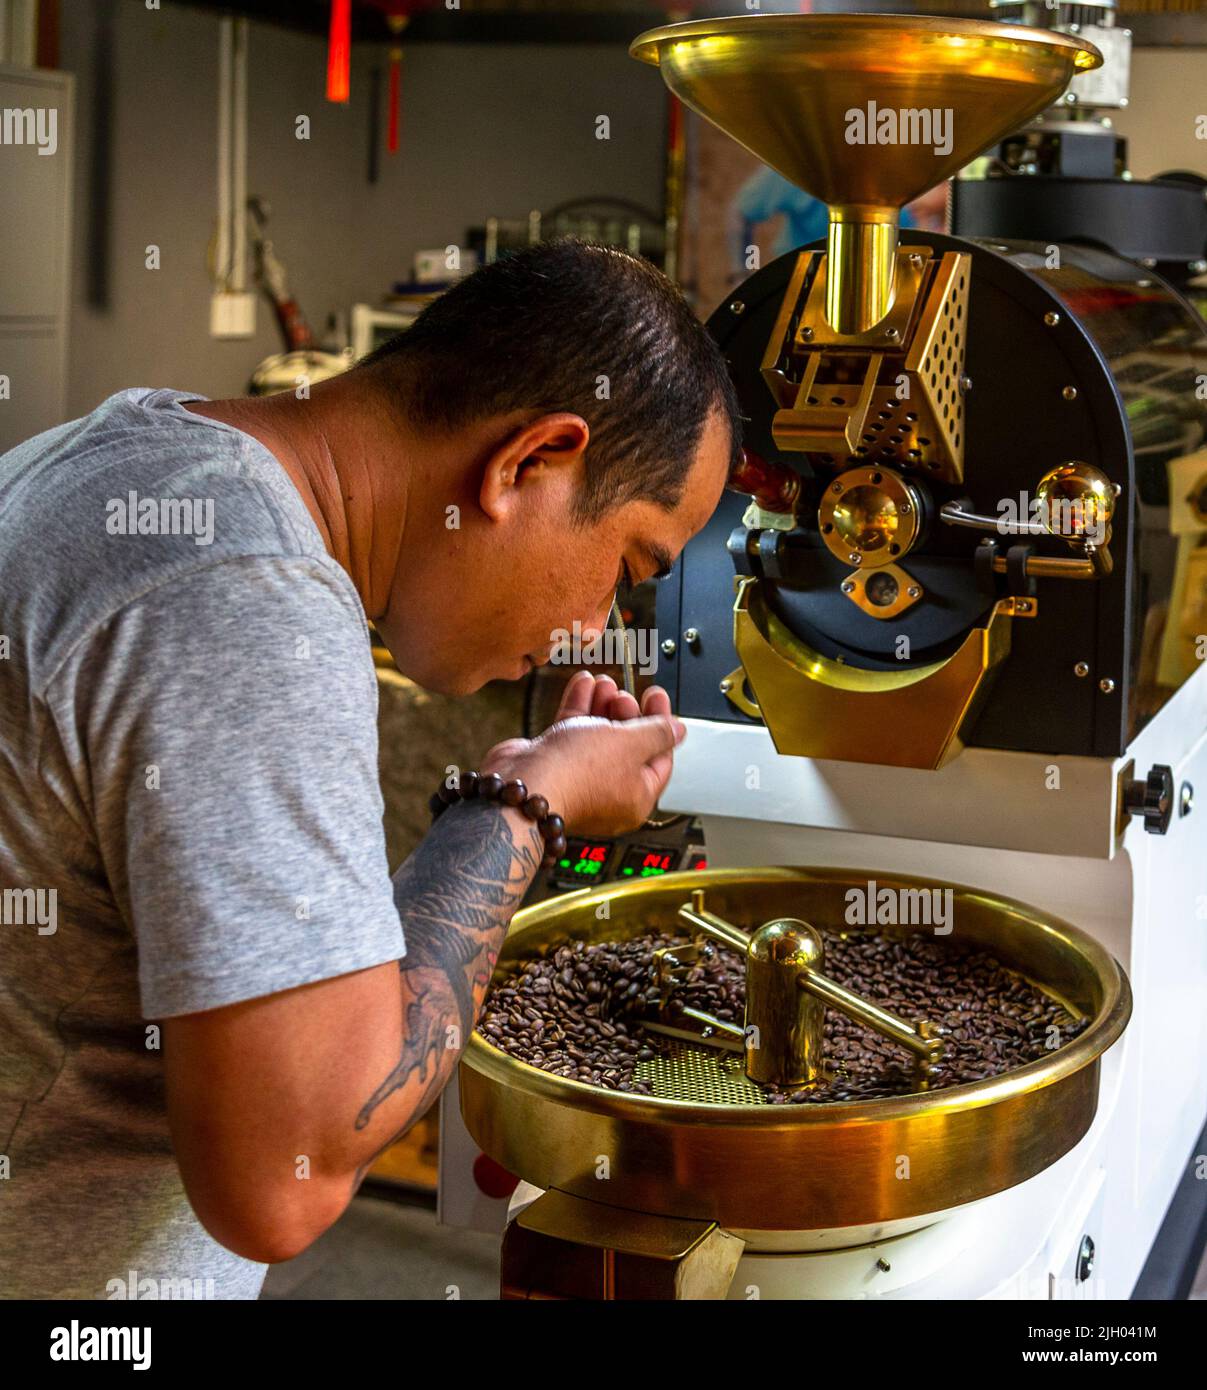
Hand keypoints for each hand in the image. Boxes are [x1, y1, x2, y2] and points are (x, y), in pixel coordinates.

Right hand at [481, 671, 685, 835]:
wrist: (523, 784)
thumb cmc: (577, 774)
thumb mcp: (630, 745)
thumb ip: (656, 733)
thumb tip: (678, 730)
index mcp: (636, 797)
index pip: (659, 757)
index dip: (660, 723)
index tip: (655, 696)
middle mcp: (608, 792)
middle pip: (627, 746)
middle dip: (626, 713)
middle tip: (624, 694)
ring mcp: (579, 779)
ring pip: (597, 737)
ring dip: (602, 706)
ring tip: (603, 682)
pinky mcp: (554, 765)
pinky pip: (572, 733)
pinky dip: (579, 708)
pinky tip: (583, 683)